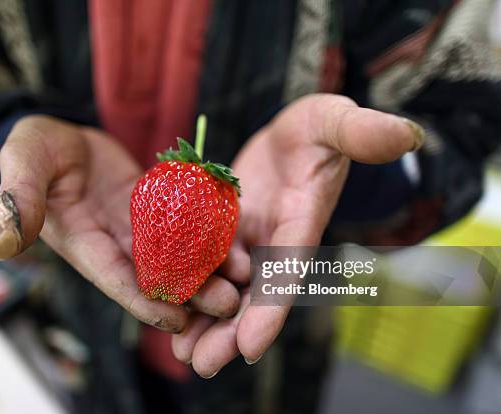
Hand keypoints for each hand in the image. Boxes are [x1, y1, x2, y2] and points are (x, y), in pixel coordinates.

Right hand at [0, 115, 239, 331]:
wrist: (60, 138)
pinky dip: (208, 233)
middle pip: (155, 274)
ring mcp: (137, 226)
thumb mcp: (24, 162)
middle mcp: (114, 241)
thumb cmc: (35, 149)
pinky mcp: (156, 206)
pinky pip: (185, 223)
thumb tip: (0, 239)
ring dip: (208, 269)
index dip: (144, 300)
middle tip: (230, 305)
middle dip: (190, 293)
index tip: (176, 320)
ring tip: (245, 280)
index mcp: (83, 242)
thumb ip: (19, 196)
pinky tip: (237, 240)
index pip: (115, 277)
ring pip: (177, 254)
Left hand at [172, 94, 423, 375]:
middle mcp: (275, 241)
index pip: (288, 271)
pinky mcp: (226, 229)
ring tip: (182, 353)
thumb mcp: (338, 122)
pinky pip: (206, 262)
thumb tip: (409, 134)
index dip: (271, 309)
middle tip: (201, 365)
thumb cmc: (321, 128)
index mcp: (302, 222)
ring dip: (206, 320)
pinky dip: (192, 286)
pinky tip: (167, 307)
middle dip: (230, 331)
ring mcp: (249, 238)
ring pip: (228, 286)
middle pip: (254, 294)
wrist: (294, 135)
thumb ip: (365, 132)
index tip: (250, 348)